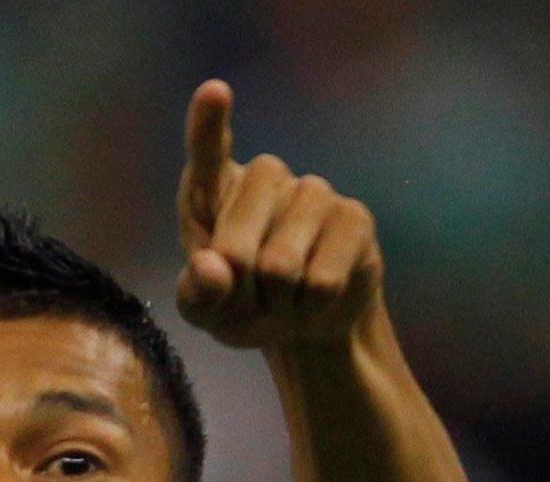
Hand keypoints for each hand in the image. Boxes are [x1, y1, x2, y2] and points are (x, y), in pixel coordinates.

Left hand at [176, 80, 381, 349]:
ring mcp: (312, 192)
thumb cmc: (241, 305)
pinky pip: (321, 283)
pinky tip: (314, 297)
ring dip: (276, 304)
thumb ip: (196, 293)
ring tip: (282, 296)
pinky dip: (309, 308)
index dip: (208, 125)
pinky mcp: (353, 217)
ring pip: (281, 270)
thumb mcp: (206, 310)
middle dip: (237, 296)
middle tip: (248, 297)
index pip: (208, 154)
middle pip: (236, 250)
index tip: (214, 91)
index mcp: (214, 190)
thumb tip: (213, 267)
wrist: (303, 322)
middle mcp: (264, 179)